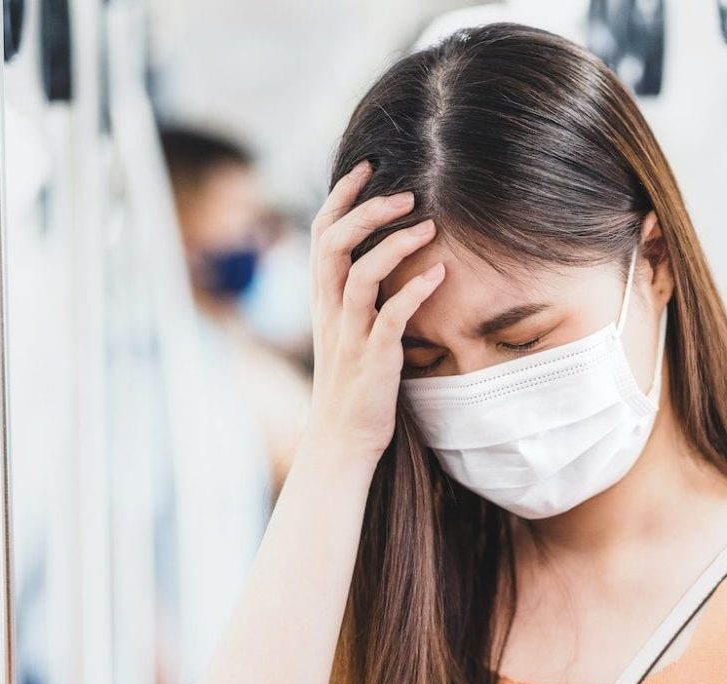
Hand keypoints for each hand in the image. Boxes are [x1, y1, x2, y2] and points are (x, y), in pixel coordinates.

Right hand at [305, 160, 443, 468]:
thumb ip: (355, 296)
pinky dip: (414, 292)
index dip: (340, 197)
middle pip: (333, 244)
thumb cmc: (351, 385)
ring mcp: (350, 335)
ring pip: (359, 275)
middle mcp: (330, 312)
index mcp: (322, 301)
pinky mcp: (372, 359)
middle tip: (406, 193)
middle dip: (367, 210)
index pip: (321, 235)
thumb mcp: (345, 333)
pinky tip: (440, 274)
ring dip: (393, 245)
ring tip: (427, 225)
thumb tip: (381, 261)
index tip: (366, 166)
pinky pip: (390, 318)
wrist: (341, 439)